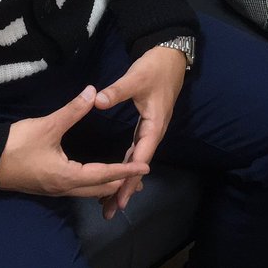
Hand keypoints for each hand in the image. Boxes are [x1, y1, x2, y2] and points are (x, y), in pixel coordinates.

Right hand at [0, 85, 149, 196]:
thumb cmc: (17, 145)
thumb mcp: (47, 125)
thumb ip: (72, 110)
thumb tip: (93, 92)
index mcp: (68, 176)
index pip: (105, 174)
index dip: (126, 169)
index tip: (145, 166)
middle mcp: (65, 188)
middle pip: (100, 189)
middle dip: (121, 182)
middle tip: (141, 175)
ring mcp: (56, 190)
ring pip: (89, 191)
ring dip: (108, 185)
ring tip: (124, 179)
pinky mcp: (48, 186)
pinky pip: (78, 189)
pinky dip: (94, 184)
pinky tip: (95, 176)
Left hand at [94, 45, 186, 218]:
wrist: (170, 57)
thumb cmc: (155, 68)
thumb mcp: (136, 77)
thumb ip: (117, 90)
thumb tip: (97, 100)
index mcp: (154, 124)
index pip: (141, 156)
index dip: (130, 177)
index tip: (120, 197)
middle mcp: (154, 132)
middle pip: (139, 165)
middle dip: (126, 188)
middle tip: (112, 209)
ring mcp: (151, 130)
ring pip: (137, 161)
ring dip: (125, 181)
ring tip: (112, 202)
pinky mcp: (147, 126)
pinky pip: (136, 152)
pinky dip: (127, 166)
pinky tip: (118, 177)